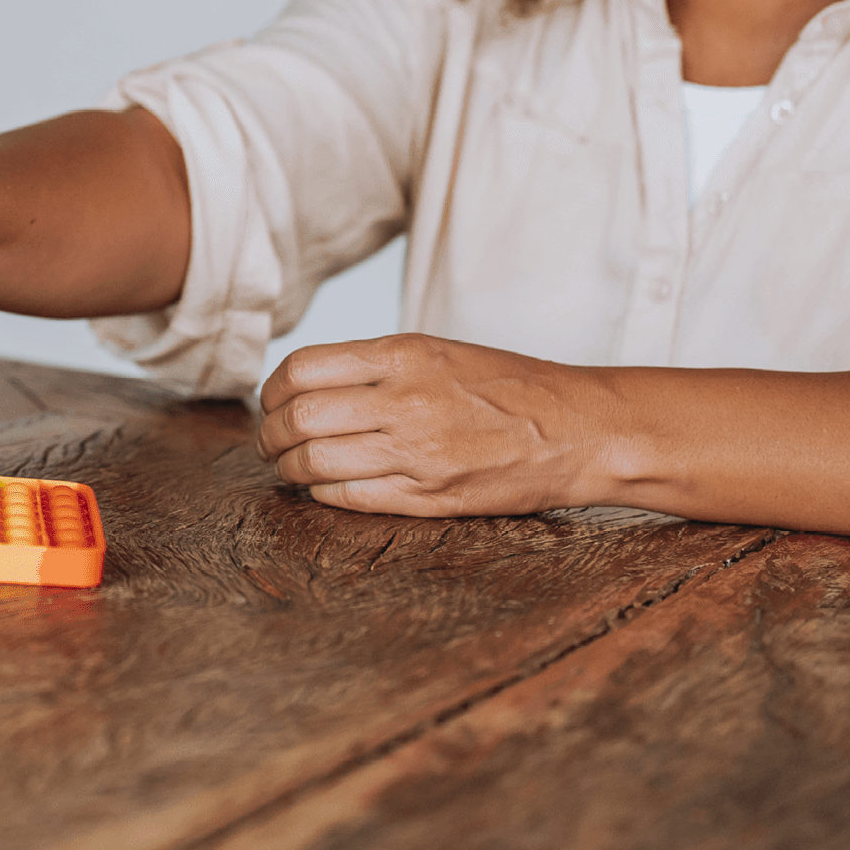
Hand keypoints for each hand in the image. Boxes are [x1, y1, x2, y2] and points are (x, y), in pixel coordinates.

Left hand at [255, 333, 621, 516]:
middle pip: (300, 418)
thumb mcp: (436, 350)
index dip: (272, 390)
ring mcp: (418, 453)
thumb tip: (304, 383)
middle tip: (269, 442)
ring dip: (289, 469)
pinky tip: (323, 489)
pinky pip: (351, 498)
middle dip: (271, 434)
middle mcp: (405, 401)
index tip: (271, 401)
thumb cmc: (508, 385)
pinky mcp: (432, 497)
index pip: (302, 369)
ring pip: (316, 463)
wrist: (580, 429)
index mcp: (403, 355)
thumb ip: (373, 365)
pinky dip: (323, 494)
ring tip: (288, 468)